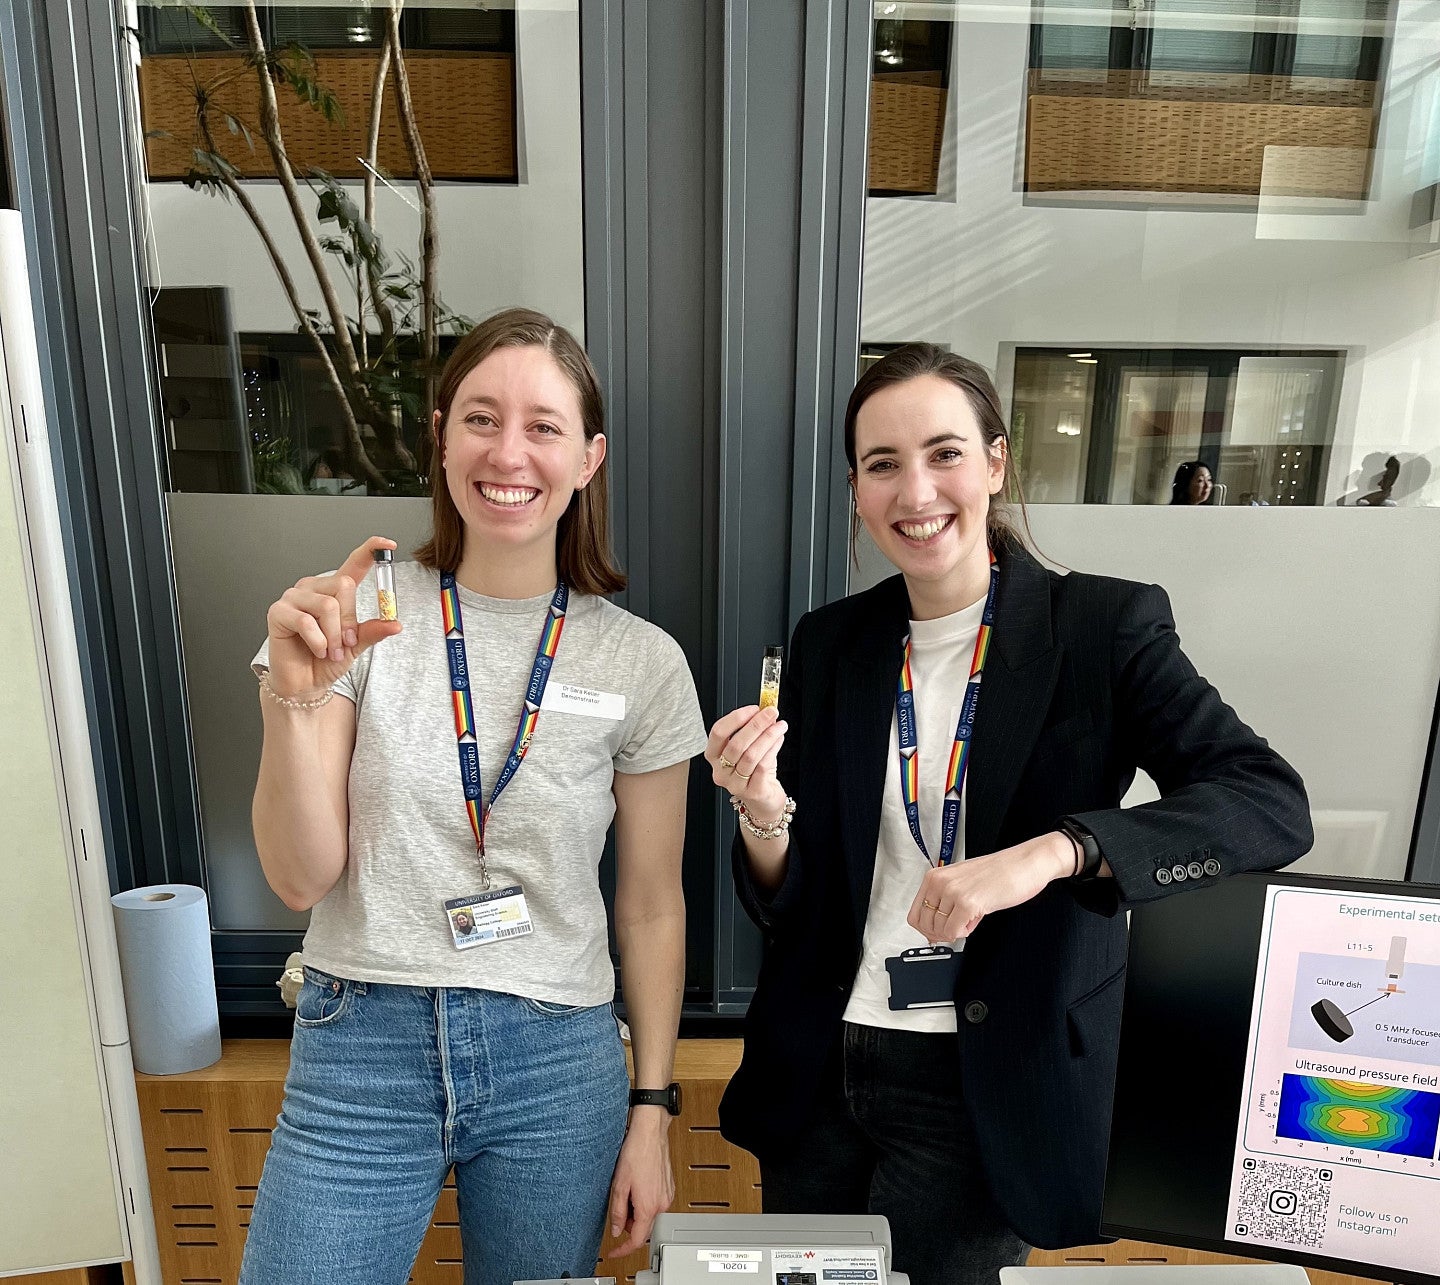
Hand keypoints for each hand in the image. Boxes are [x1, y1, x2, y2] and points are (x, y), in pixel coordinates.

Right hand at [265, 535, 402, 699]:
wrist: (304, 684)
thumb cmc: (325, 660)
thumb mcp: (356, 645)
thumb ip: (372, 631)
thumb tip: (395, 624)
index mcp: (333, 591)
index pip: (353, 563)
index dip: (370, 551)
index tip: (388, 544)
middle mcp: (313, 588)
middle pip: (344, 586)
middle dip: (349, 621)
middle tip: (344, 644)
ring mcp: (293, 597)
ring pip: (328, 606)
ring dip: (334, 636)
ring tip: (330, 650)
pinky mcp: (278, 612)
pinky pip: (307, 622)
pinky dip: (318, 642)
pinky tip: (317, 650)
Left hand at [605, 1109, 674, 1257]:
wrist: (651, 1133)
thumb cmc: (637, 1153)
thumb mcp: (619, 1185)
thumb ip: (617, 1212)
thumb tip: (616, 1230)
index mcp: (648, 1207)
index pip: (636, 1240)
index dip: (622, 1250)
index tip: (614, 1252)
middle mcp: (662, 1204)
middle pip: (643, 1228)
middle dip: (628, 1224)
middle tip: (617, 1209)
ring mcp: (667, 1196)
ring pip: (649, 1215)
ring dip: (636, 1211)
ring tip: (627, 1190)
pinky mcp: (669, 1188)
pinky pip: (655, 1204)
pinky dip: (644, 1202)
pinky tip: (637, 1185)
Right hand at [704, 705, 788, 820]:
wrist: (763, 799)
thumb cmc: (754, 771)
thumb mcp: (750, 747)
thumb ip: (754, 730)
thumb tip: (765, 711)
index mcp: (714, 756)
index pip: (718, 733)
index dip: (736, 718)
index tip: (754, 709)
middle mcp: (721, 771)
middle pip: (735, 744)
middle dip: (756, 725)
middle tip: (771, 713)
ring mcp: (734, 784)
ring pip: (750, 755)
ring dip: (767, 736)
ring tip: (779, 726)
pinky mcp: (751, 792)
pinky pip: (762, 767)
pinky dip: (772, 749)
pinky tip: (779, 740)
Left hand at [908, 831, 1076, 942]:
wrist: (1025, 863)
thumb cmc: (1000, 872)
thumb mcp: (963, 883)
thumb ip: (946, 903)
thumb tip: (935, 931)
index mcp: (936, 876)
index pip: (914, 914)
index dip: (928, 929)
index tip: (940, 931)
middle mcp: (940, 882)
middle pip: (924, 926)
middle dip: (941, 932)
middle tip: (958, 926)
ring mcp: (953, 892)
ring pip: (939, 931)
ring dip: (955, 931)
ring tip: (970, 918)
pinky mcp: (968, 903)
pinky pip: (954, 932)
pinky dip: (964, 933)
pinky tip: (975, 920)